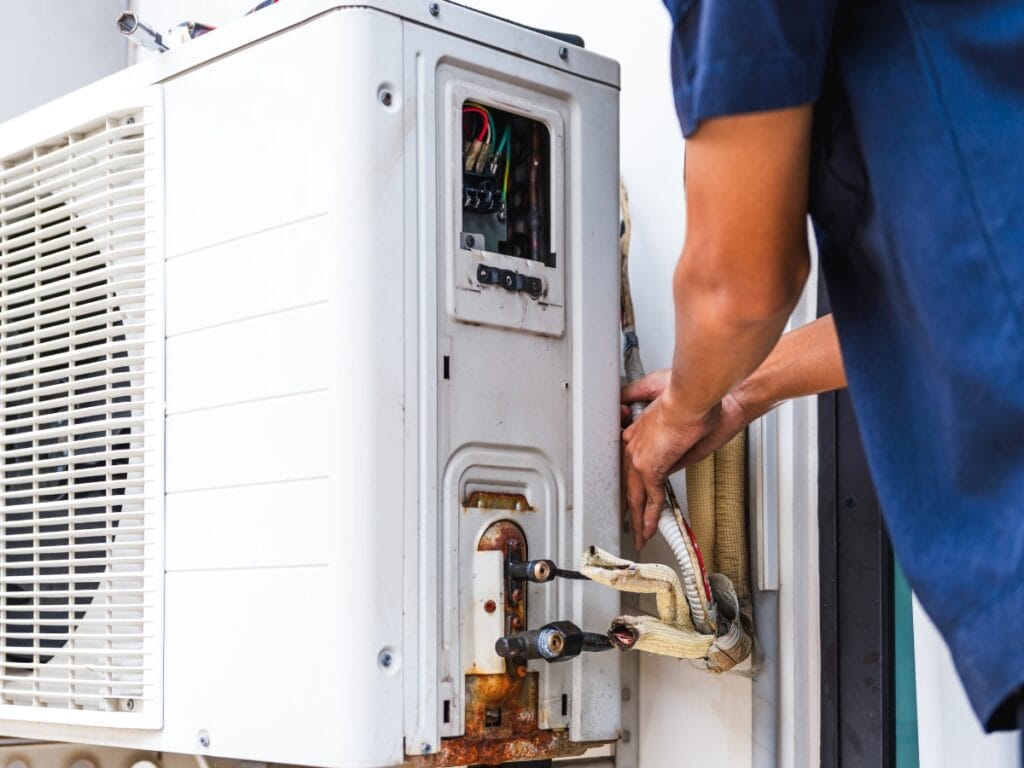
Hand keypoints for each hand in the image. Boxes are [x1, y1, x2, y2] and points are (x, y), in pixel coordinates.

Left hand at [621, 382, 718, 549]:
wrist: (694, 397)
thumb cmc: (690, 400)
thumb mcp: (676, 423)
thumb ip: (670, 447)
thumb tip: (672, 461)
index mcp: (636, 433)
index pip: (628, 466)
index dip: (630, 484)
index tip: (631, 497)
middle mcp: (632, 445)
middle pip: (627, 483)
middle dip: (629, 507)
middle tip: (631, 524)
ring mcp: (639, 456)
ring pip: (635, 495)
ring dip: (638, 519)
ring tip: (641, 535)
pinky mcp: (650, 466)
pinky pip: (651, 498)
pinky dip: (652, 516)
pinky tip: (651, 527)